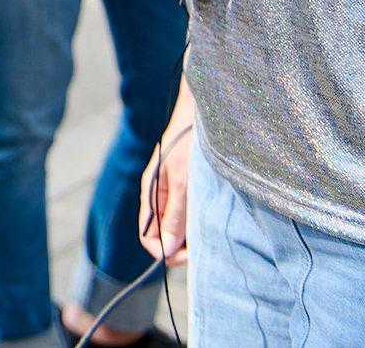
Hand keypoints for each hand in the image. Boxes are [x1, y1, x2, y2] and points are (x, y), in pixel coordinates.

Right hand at [139, 85, 196, 266]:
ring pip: (180, 225)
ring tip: (212, 226)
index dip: (165, 251)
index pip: (149, 236)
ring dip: (193, 232)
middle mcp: (162, 195)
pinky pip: (192, 213)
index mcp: (151, 193)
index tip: (188, 255)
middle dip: (182, 245)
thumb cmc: (190, 139)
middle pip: (165, 234)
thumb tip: (167, 251)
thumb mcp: (182, 179)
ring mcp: (177, 191)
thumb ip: (174, 214)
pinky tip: (215, 214)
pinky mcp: (192, 186)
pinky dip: (201, 220)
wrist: (205, 110)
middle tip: (205, 244)